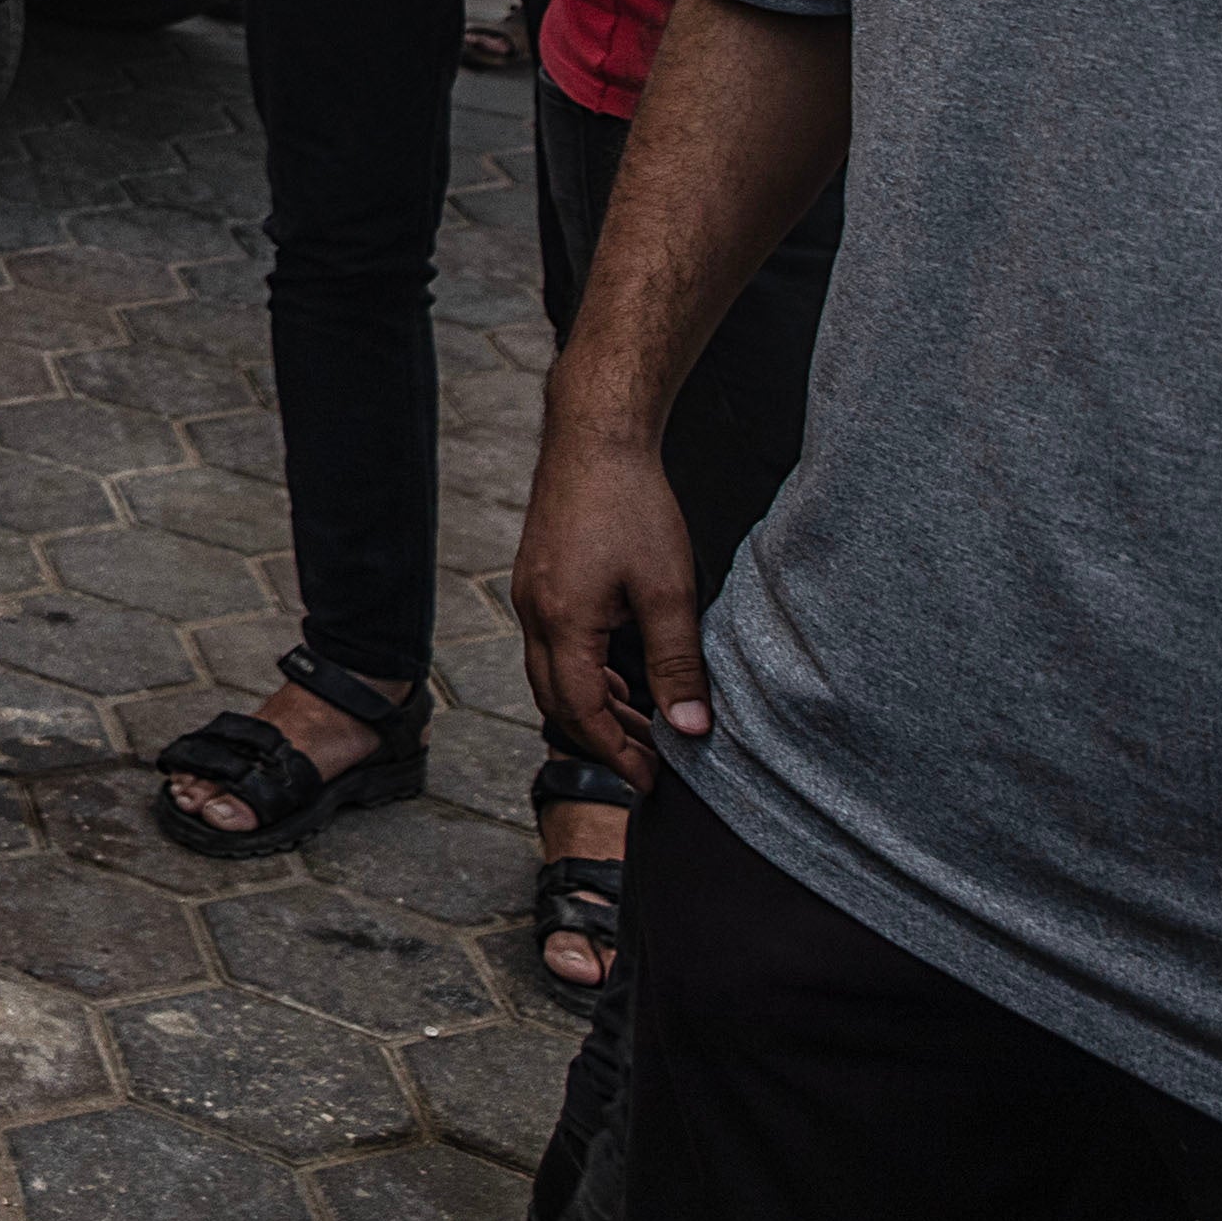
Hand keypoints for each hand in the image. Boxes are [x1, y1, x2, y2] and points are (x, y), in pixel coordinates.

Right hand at [510, 416, 710, 790]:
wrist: (594, 438)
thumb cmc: (632, 504)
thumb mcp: (669, 590)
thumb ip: (677, 663)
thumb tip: (692, 729)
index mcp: (562, 621)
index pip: (580, 713)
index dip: (617, 754)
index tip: (652, 782)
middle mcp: (534, 613)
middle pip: (556, 701)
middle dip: (602, 740)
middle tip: (651, 765)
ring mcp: (530, 595)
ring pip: (550, 675)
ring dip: (592, 708)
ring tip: (643, 728)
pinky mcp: (537, 580)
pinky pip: (550, 647)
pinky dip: (581, 675)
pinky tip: (616, 678)